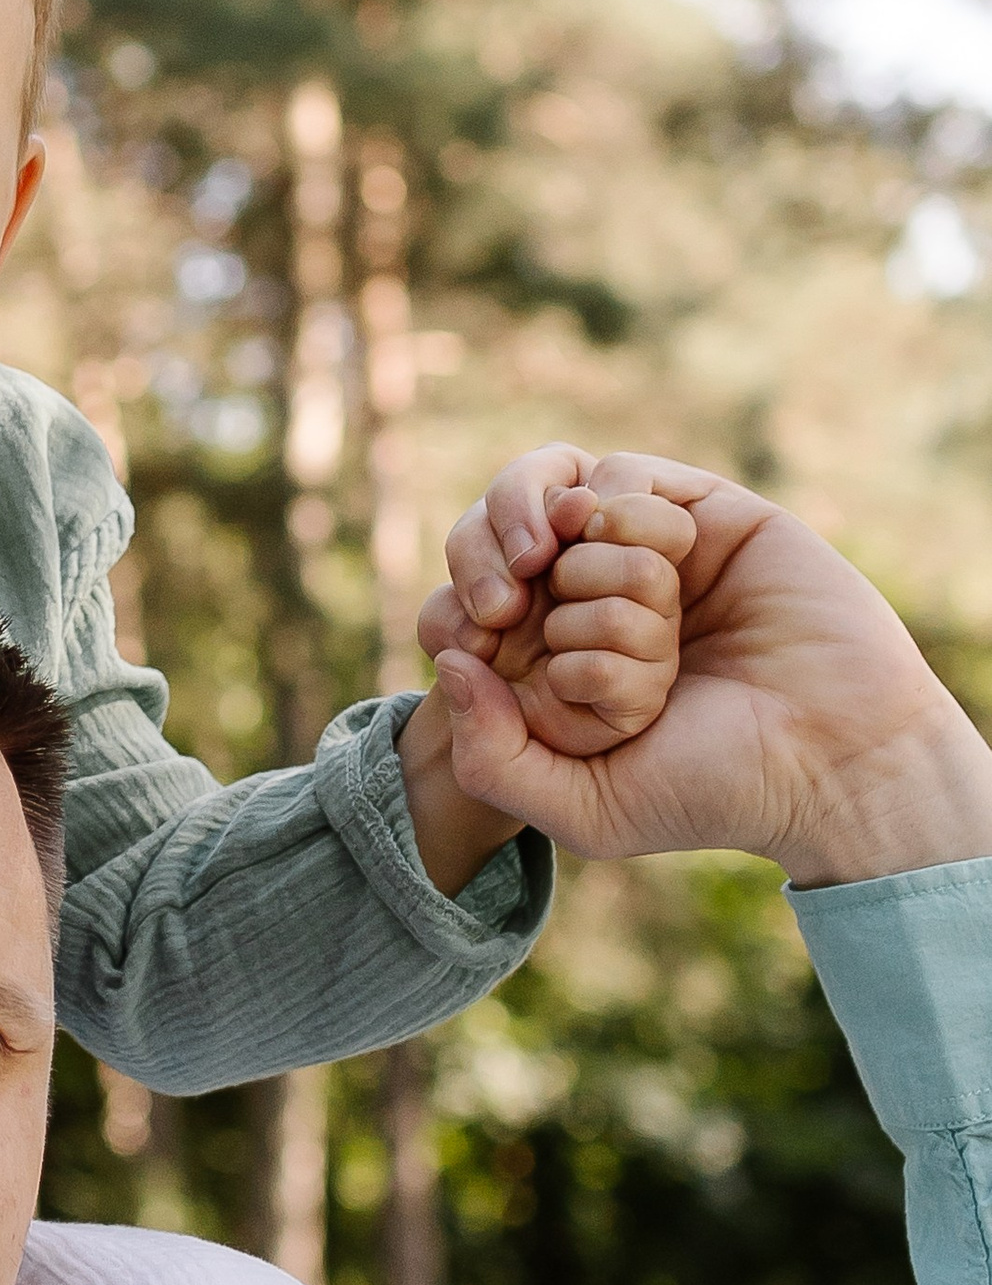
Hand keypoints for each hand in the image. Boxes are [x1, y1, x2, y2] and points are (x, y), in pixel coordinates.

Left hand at [422, 453, 991, 885]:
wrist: (834, 758)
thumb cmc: (715, 790)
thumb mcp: (584, 809)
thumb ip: (492, 761)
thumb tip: (450, 662)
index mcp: (552, 663)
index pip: (462, 602)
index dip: (458, 608)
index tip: (480, 639)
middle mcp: (592, 602)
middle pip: (500, 540)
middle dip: (510, 576)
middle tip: (528, 619)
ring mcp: (645, 554)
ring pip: (561, 503)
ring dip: (587, 559)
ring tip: (642, 620)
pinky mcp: (699, 512)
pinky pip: (621, 475)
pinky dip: (628, 512)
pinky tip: (668, 568)